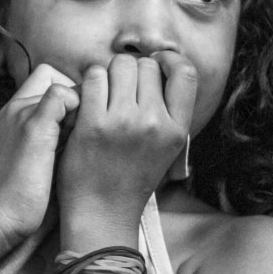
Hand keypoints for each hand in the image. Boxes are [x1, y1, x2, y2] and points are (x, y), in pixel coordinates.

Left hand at [0, 64, 78, 249]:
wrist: (0, 223)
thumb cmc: (15, 184)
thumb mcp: (36, 134)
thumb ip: (54, 103)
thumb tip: (75, 92)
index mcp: (21, 106)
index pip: (54, 77)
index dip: (73, 89)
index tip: (86, 111)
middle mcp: (24, 117)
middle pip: (60, 95)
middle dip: (78, 106)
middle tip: (88, 127)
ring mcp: (30, 137)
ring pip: (63, 116)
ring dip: (77, 125)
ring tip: (85, 142)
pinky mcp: (37, 156)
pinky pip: (60, 137)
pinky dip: (72, 141)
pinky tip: (78, 156)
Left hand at [57, 51, 196, 237]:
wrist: (102, 212)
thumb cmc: (131, 177)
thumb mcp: (166, 148)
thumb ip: (169, 111)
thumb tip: (159, 66)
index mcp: (178, 129)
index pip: (185, 72)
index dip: (168, 61)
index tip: (154, 67)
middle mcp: (155, 123)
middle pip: (145, 65)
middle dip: (131, 71)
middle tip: (120, 91)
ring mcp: (124, 122)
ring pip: (118, 65)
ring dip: (108, 75)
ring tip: (103, 97)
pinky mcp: (93, 124)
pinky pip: (93, 77)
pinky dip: (88, 84)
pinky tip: (86, 102)